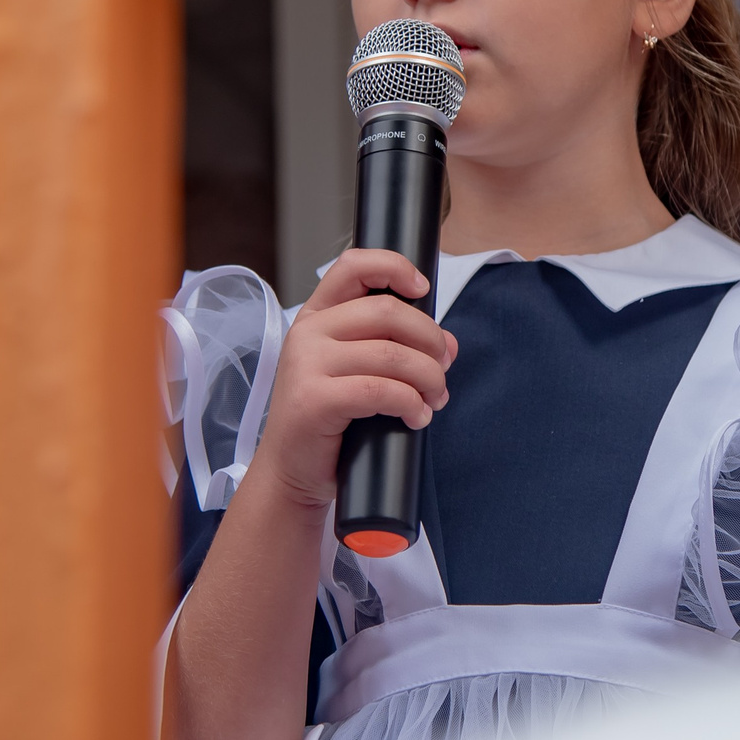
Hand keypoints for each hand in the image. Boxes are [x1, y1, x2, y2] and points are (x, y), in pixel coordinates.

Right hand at [251, 249, 456, 511]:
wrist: (292, 473)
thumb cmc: (329, 421)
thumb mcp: (356, 371)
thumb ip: (394, 347)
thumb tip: (448, 345)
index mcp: (317, 316)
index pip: (353, 266)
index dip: (393, 267)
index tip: (422, 289)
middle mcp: (307, 332)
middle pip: (387, 312)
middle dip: (430, 339)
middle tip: (443, 369)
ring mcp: (307, 365)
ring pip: (392, 354)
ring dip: (428, 378)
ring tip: (435, 399)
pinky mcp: (314, 400)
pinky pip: (381, 391)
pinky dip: (411, 404)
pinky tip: (417, 416)